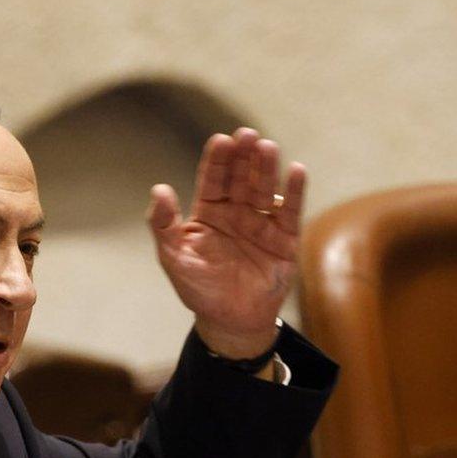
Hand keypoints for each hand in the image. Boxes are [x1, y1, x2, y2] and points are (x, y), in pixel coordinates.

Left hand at [148, 128, 306, 358]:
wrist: (231, 322)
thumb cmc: (200, 290)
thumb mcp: (174, 259)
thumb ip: (164, 226)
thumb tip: (159, 190)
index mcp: (209, 212)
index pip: (214, 179)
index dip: (218, 160)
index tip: (221, 140)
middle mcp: (237, 212)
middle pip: (241, 178)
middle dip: (244, 156)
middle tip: (247, 135)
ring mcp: (262, 223)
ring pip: (265, 189)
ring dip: (267, 168)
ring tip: (268, 148)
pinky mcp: (285, 239)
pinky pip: (290, 212)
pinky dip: (295, 192)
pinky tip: (297, 171)